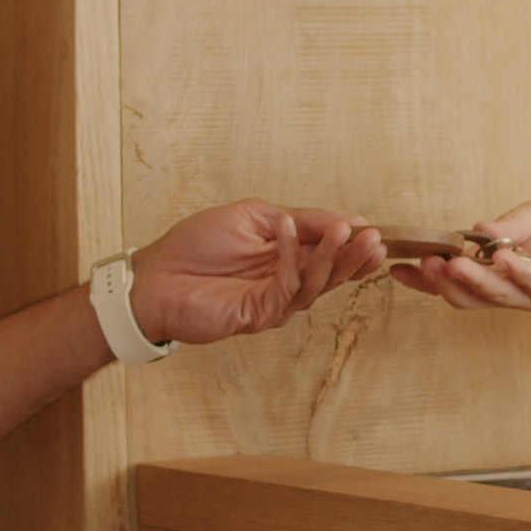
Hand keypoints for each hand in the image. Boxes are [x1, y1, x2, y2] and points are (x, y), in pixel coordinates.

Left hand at [129, 201, 384, 345]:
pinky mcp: (259, 313)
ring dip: (333, 257)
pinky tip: (289, 230)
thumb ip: (301, 219)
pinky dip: (292, 258)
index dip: (352, 241)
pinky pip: (287, 287)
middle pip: (332, 272)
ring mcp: (274, 301)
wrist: (155, 277)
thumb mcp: (254, 216)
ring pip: (316, 283)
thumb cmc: (195, 246)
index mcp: (287, 257)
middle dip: (355, 255)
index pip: (330, 251)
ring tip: (347, 233)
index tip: (373, 228)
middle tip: (375, 239)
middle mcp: (286, 282)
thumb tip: (347, 219)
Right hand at [389, 201, 530, 324]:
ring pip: (495, 295)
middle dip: (443, 281)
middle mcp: (508, 288)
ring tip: (454, 262)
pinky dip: (517, 272)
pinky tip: (503, 257)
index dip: (425, 277)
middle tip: (426, 263)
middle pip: (466, 295)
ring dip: (473, 279)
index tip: (398, 265)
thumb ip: (508, 223)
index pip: (453, 279)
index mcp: (495, 271)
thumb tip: (478, 229)